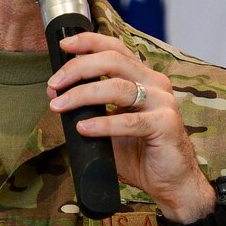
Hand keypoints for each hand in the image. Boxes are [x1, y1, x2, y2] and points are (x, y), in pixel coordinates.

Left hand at [47, 31, 216, 222]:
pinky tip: (84, 128)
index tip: (64, 45)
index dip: (89, 43)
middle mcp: (155, 84)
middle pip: (113, 61)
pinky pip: (129, 121)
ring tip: (59, 106)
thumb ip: (92, 109)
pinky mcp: (165, 125)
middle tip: (54, 84)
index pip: (116, 49)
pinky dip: (103, 124)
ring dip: (83, 94)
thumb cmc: (141, 153)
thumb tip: (58, 97)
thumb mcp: (111, 125)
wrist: (171, 182)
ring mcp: (163, 103)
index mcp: (143, 78)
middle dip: (78, 68)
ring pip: (118, 88)